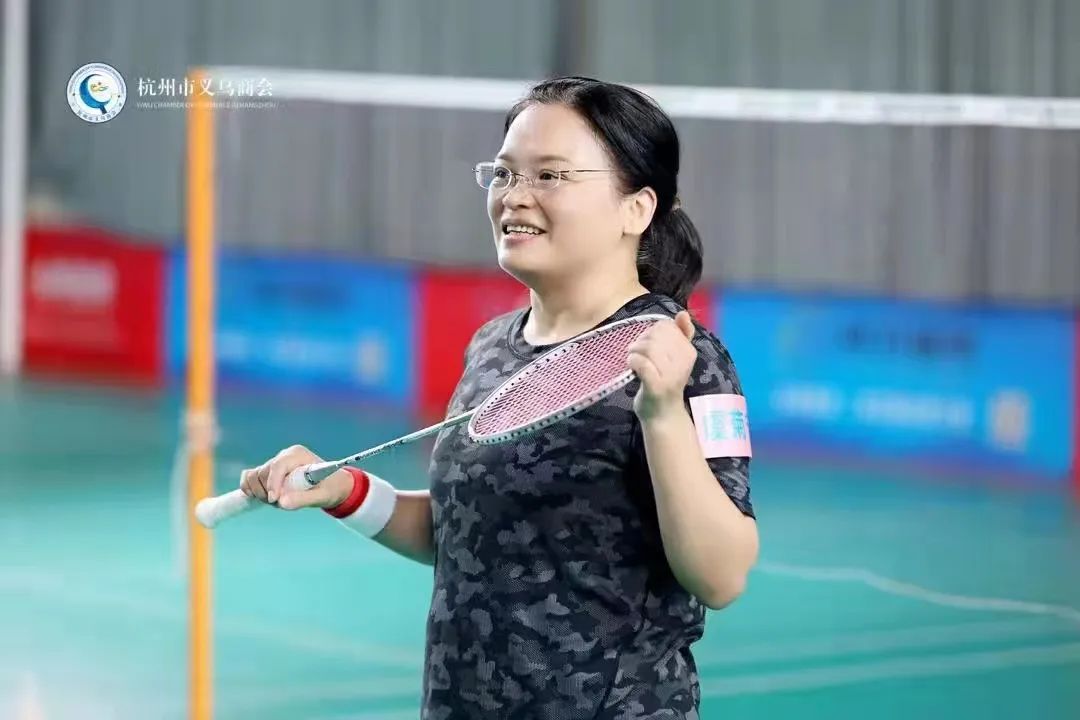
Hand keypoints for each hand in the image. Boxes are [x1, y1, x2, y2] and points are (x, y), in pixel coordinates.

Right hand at [239, 444, 353, 510]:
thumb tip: (281, 502)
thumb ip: (303, 499)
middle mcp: (284, 455)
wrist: (332, 486)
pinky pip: (249, 477)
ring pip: (254, 477)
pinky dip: (250, 489)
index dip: (273, 483)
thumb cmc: (330, 488)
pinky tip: (263, 498)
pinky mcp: (268, 471)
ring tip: (277, 501)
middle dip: (267, 492)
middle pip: (263, 473)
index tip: (274, 500)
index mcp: (298, 454)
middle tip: (280, 504)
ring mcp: (275, 462)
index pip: (278, 465)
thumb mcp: (321, 496)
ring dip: (260, 493)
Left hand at [626, 311, 697, 422]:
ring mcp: (671, 375)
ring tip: (632, 358)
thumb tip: (683, 313)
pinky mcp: (656, 386)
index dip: (651, 332)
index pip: (665, 326)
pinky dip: (632, 361)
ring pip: (647, 348)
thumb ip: (680, 334)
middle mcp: (683, 362)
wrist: (663, 415)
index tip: (647, 344)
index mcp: (689, 352)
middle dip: (640, 341)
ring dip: (634, 351)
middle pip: (655, 336)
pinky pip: (641, 363)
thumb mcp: (675, 357)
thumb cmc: (666, 382)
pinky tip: (632, 366)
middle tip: (636, 352)